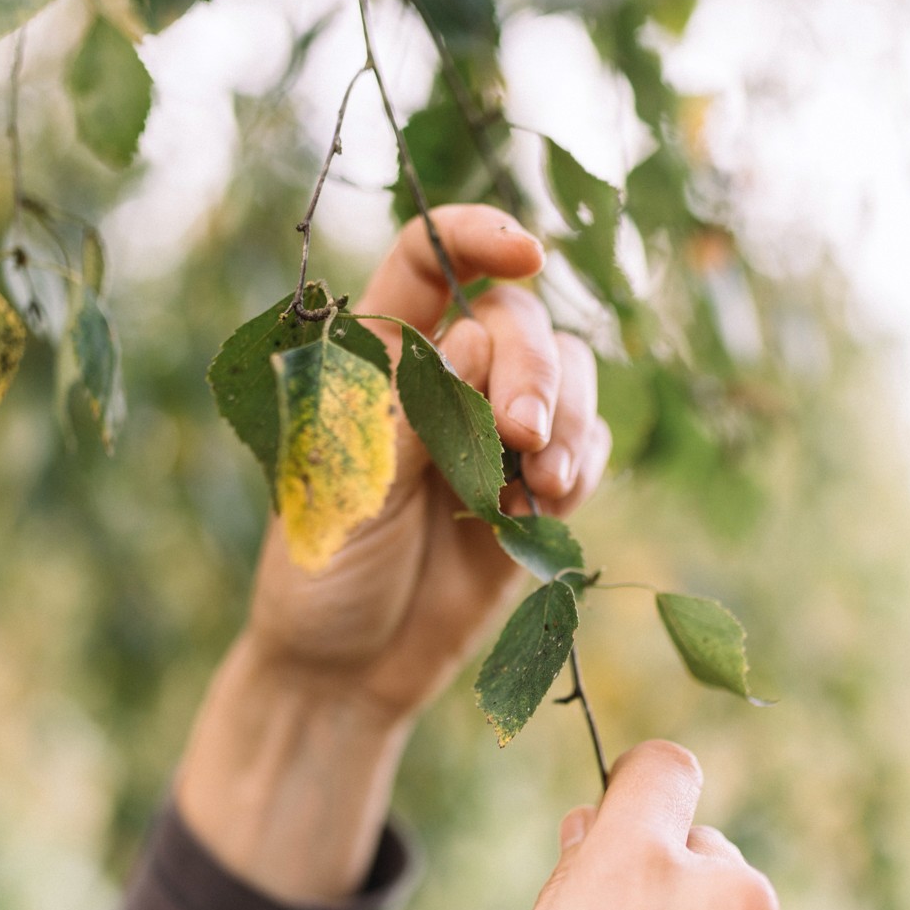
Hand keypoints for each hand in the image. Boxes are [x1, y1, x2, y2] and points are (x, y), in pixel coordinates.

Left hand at [244, 203, 612, 721]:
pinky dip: (582, 466)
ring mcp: (493, 434)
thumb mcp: (352, 490)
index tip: (527, 257)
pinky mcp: (533, 491)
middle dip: (533, 371)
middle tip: (520, 437)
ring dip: (568, 421)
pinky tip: (549, 508)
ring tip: (540, 485)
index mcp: (378, 360)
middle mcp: (443, 381)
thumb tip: (478, 336)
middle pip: (517, 322)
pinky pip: (586, 447)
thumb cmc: (323, 573)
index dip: (478, 238)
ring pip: (570, 377)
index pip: (428, 260)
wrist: (345, 671)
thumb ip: (415, 416)